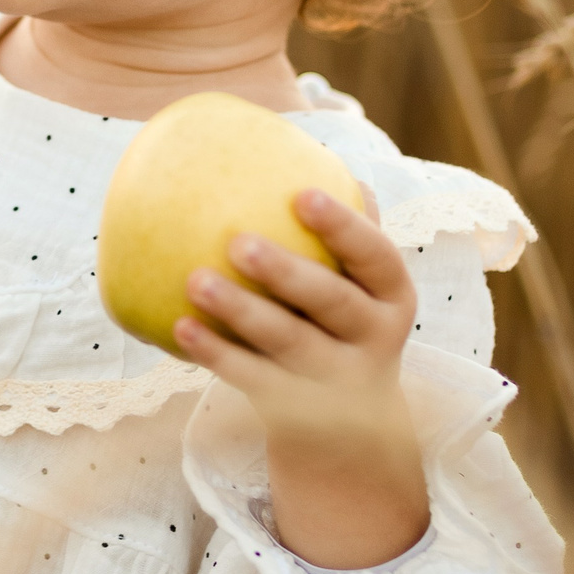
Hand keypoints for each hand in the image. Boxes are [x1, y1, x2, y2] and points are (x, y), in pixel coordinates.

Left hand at [172, 188, 429, 568]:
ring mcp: (335, 379)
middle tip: (237, 241)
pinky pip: (251, 377)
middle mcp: (372, 339)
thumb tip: (307, 145)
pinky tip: (180, 327)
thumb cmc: (344, 321)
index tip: (301, 194)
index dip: (344, 226)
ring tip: (194, 280)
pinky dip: (216, 353)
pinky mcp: (296, 408)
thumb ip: (346, 226)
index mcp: (392, 296)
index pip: (377, 255)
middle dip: (287, 272)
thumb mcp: (362, 282)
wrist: (354, 429)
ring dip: (240, 312)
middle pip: (331, 303)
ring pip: (287, 343)